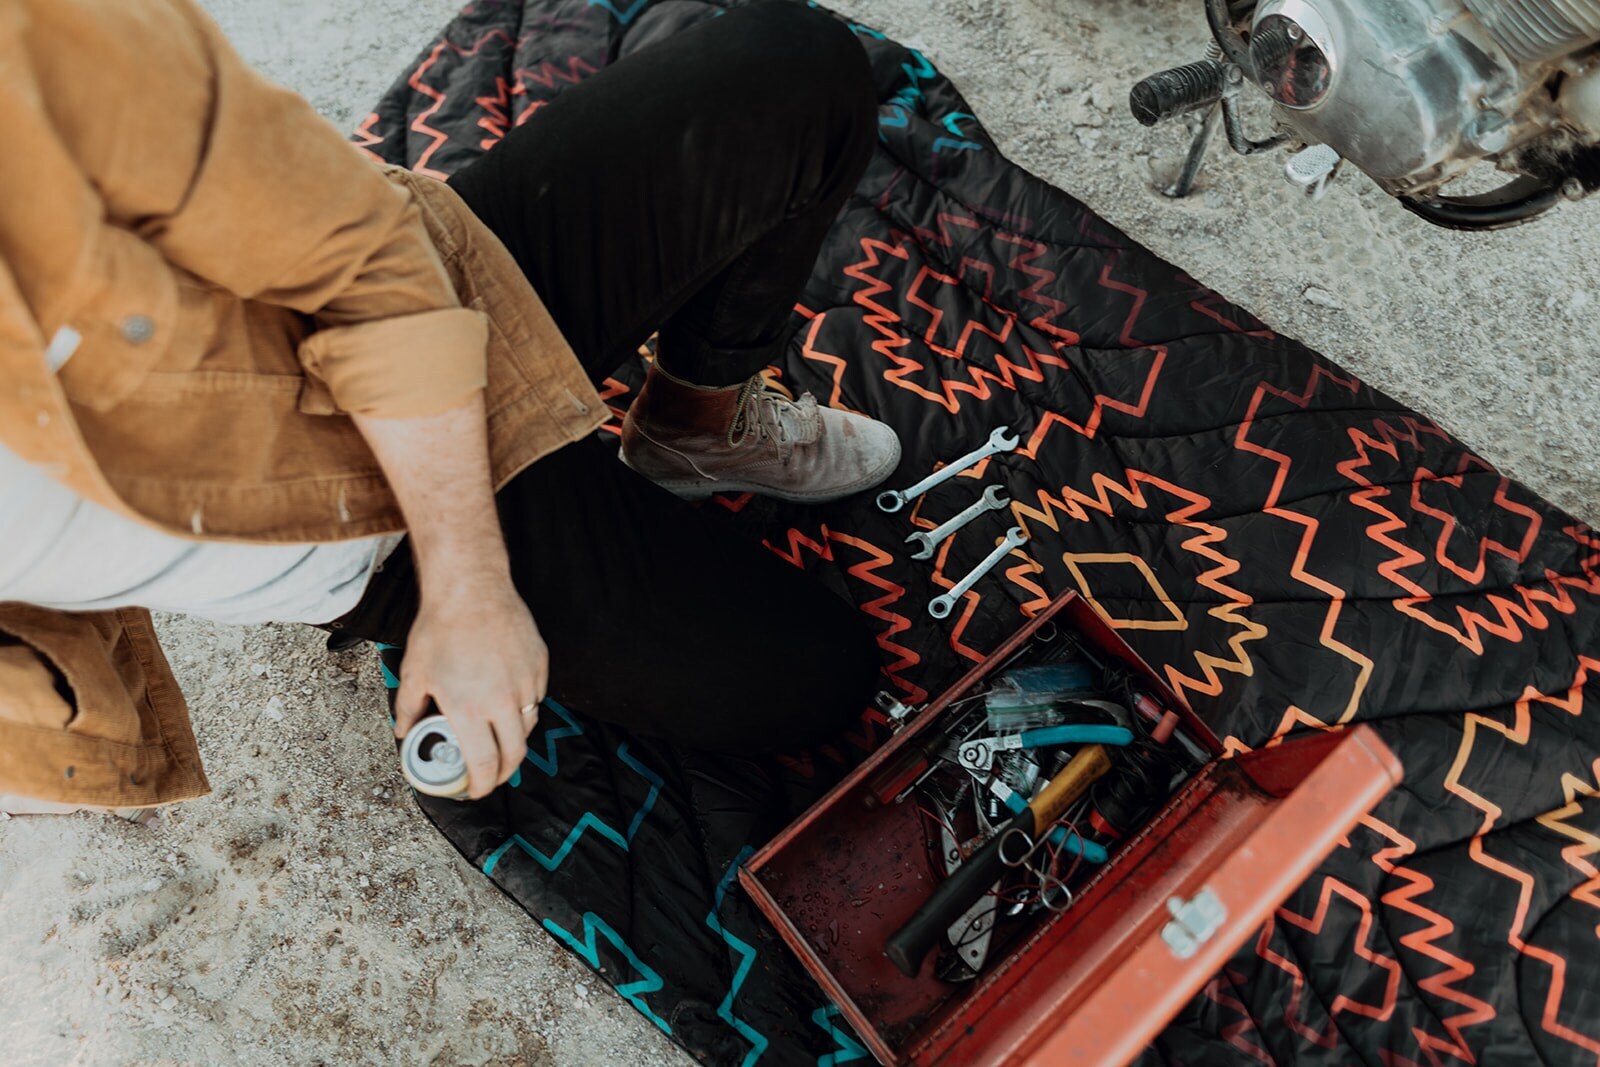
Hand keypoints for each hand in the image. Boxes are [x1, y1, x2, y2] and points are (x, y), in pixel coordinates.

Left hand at [392, 573, 547, 798]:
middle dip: (503, 773)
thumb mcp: (414, 673)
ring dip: (515, 739)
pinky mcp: (539, 665)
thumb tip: (404, 730)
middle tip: (493, 776)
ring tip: (500, 738)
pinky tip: (510, 701)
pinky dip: (525, 706)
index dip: (481, 784)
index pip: (484, 764)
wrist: (471, 590)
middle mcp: (502, 702)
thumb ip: (407, 708)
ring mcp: (525, 683)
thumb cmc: (440, 629)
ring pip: (528, 725)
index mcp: (468, 710)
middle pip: (514, 754)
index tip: (476, 789)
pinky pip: (536, 697)